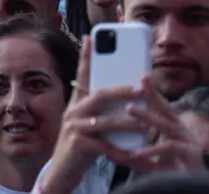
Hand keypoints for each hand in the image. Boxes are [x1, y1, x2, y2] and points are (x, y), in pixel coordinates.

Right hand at [38, 42, 146, 193]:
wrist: (63, 171)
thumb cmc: (82, 144)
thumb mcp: (89, 122)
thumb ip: (102, 109)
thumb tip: (127, 95)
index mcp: (78, 102)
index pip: (82, 74)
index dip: (86, 56)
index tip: (90, 37)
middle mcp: (73, 110)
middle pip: (99, 94)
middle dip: (123, 90)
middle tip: (141, 88)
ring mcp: (74, 127)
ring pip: (105, 120)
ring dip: (127, 122)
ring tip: (146, 124)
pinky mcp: (78, 144)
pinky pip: (104, 146)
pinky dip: (122, 151)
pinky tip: (135, 153)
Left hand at [117, 79, 204, 172]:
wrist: (201, 188)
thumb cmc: (178, 174)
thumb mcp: (153, 164)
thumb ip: (135, 157)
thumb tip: (111, 152)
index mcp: (174, 130)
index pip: (162, 107)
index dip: (152, 93)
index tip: (141, 77)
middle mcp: (182, 132)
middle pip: (165, 109)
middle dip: (151, 95)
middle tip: (137, 82)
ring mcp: (188, 142)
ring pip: (166, 125)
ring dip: (147, 116)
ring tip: (129, 109)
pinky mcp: (190, 155)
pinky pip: (170, 148)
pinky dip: (153, 150)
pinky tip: (138, 151)